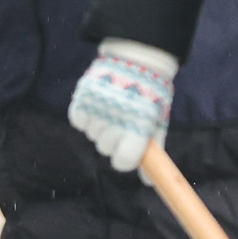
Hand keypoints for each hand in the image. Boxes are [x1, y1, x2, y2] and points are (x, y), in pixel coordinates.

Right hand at [68, 40, 176, 171]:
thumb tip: (149, 182)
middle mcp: (116, 122)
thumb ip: (154, 151)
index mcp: (137, 129)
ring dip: (100, 125)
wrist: (137, 56)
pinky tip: (99, 102)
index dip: (125, 158)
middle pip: (106, 149)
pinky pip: (79, 120)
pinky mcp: (81, 99)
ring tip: (112, 106)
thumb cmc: (151, 94)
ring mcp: (97, 111)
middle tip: (123, 119)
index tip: (129, 148)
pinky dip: (86, 115)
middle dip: (114, 139)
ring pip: (92, 135)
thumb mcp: (158, 121)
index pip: (122, 162)